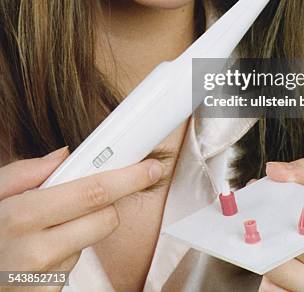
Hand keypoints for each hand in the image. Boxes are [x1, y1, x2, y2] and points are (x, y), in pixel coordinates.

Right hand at [0, 147, 162, 291]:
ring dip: (81, 228)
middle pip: (105, 219)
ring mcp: (46, 278)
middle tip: (103, 191)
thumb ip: (24, 172)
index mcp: (22, 216)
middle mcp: (37, 251)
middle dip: (110, 202)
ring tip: (46, 228)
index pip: (92, 192)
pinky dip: (66, 252)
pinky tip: (42, 252)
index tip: (149, 168)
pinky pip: (74, 265)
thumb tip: (63, 155)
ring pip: (91, 240)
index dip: (127, 178)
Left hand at [258, 158, 303, 291]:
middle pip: (288, 247)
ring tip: (263, 239)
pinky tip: (280, 266)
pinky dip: (275, 282)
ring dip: (267, 256)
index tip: (258, 193)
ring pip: (281, 276)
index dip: (276, 205)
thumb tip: (274, 170)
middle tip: (253, 217)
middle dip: (265, 230)